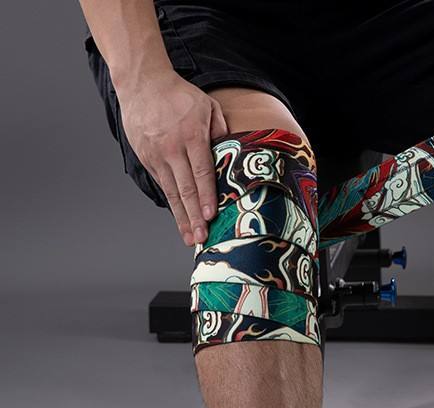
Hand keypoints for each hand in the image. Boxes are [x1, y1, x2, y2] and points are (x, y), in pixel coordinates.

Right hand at [117, 71, 227, 245]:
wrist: (142, 81)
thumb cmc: (179, 95)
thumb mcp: (208, 107)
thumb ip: (221, 131)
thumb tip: (229, 156)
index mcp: (192, 136)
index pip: (202, 173)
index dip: (207, 197)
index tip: (211, 216)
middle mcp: (172, 148)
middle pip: (185, 188)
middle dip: (194, 217)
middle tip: (201, 238)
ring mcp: (156, 155)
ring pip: (171, 192)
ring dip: (181, 217)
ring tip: (189, 238)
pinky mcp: (146, 158)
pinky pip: (162, 184)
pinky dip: (172, 203)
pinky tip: (180, 218)